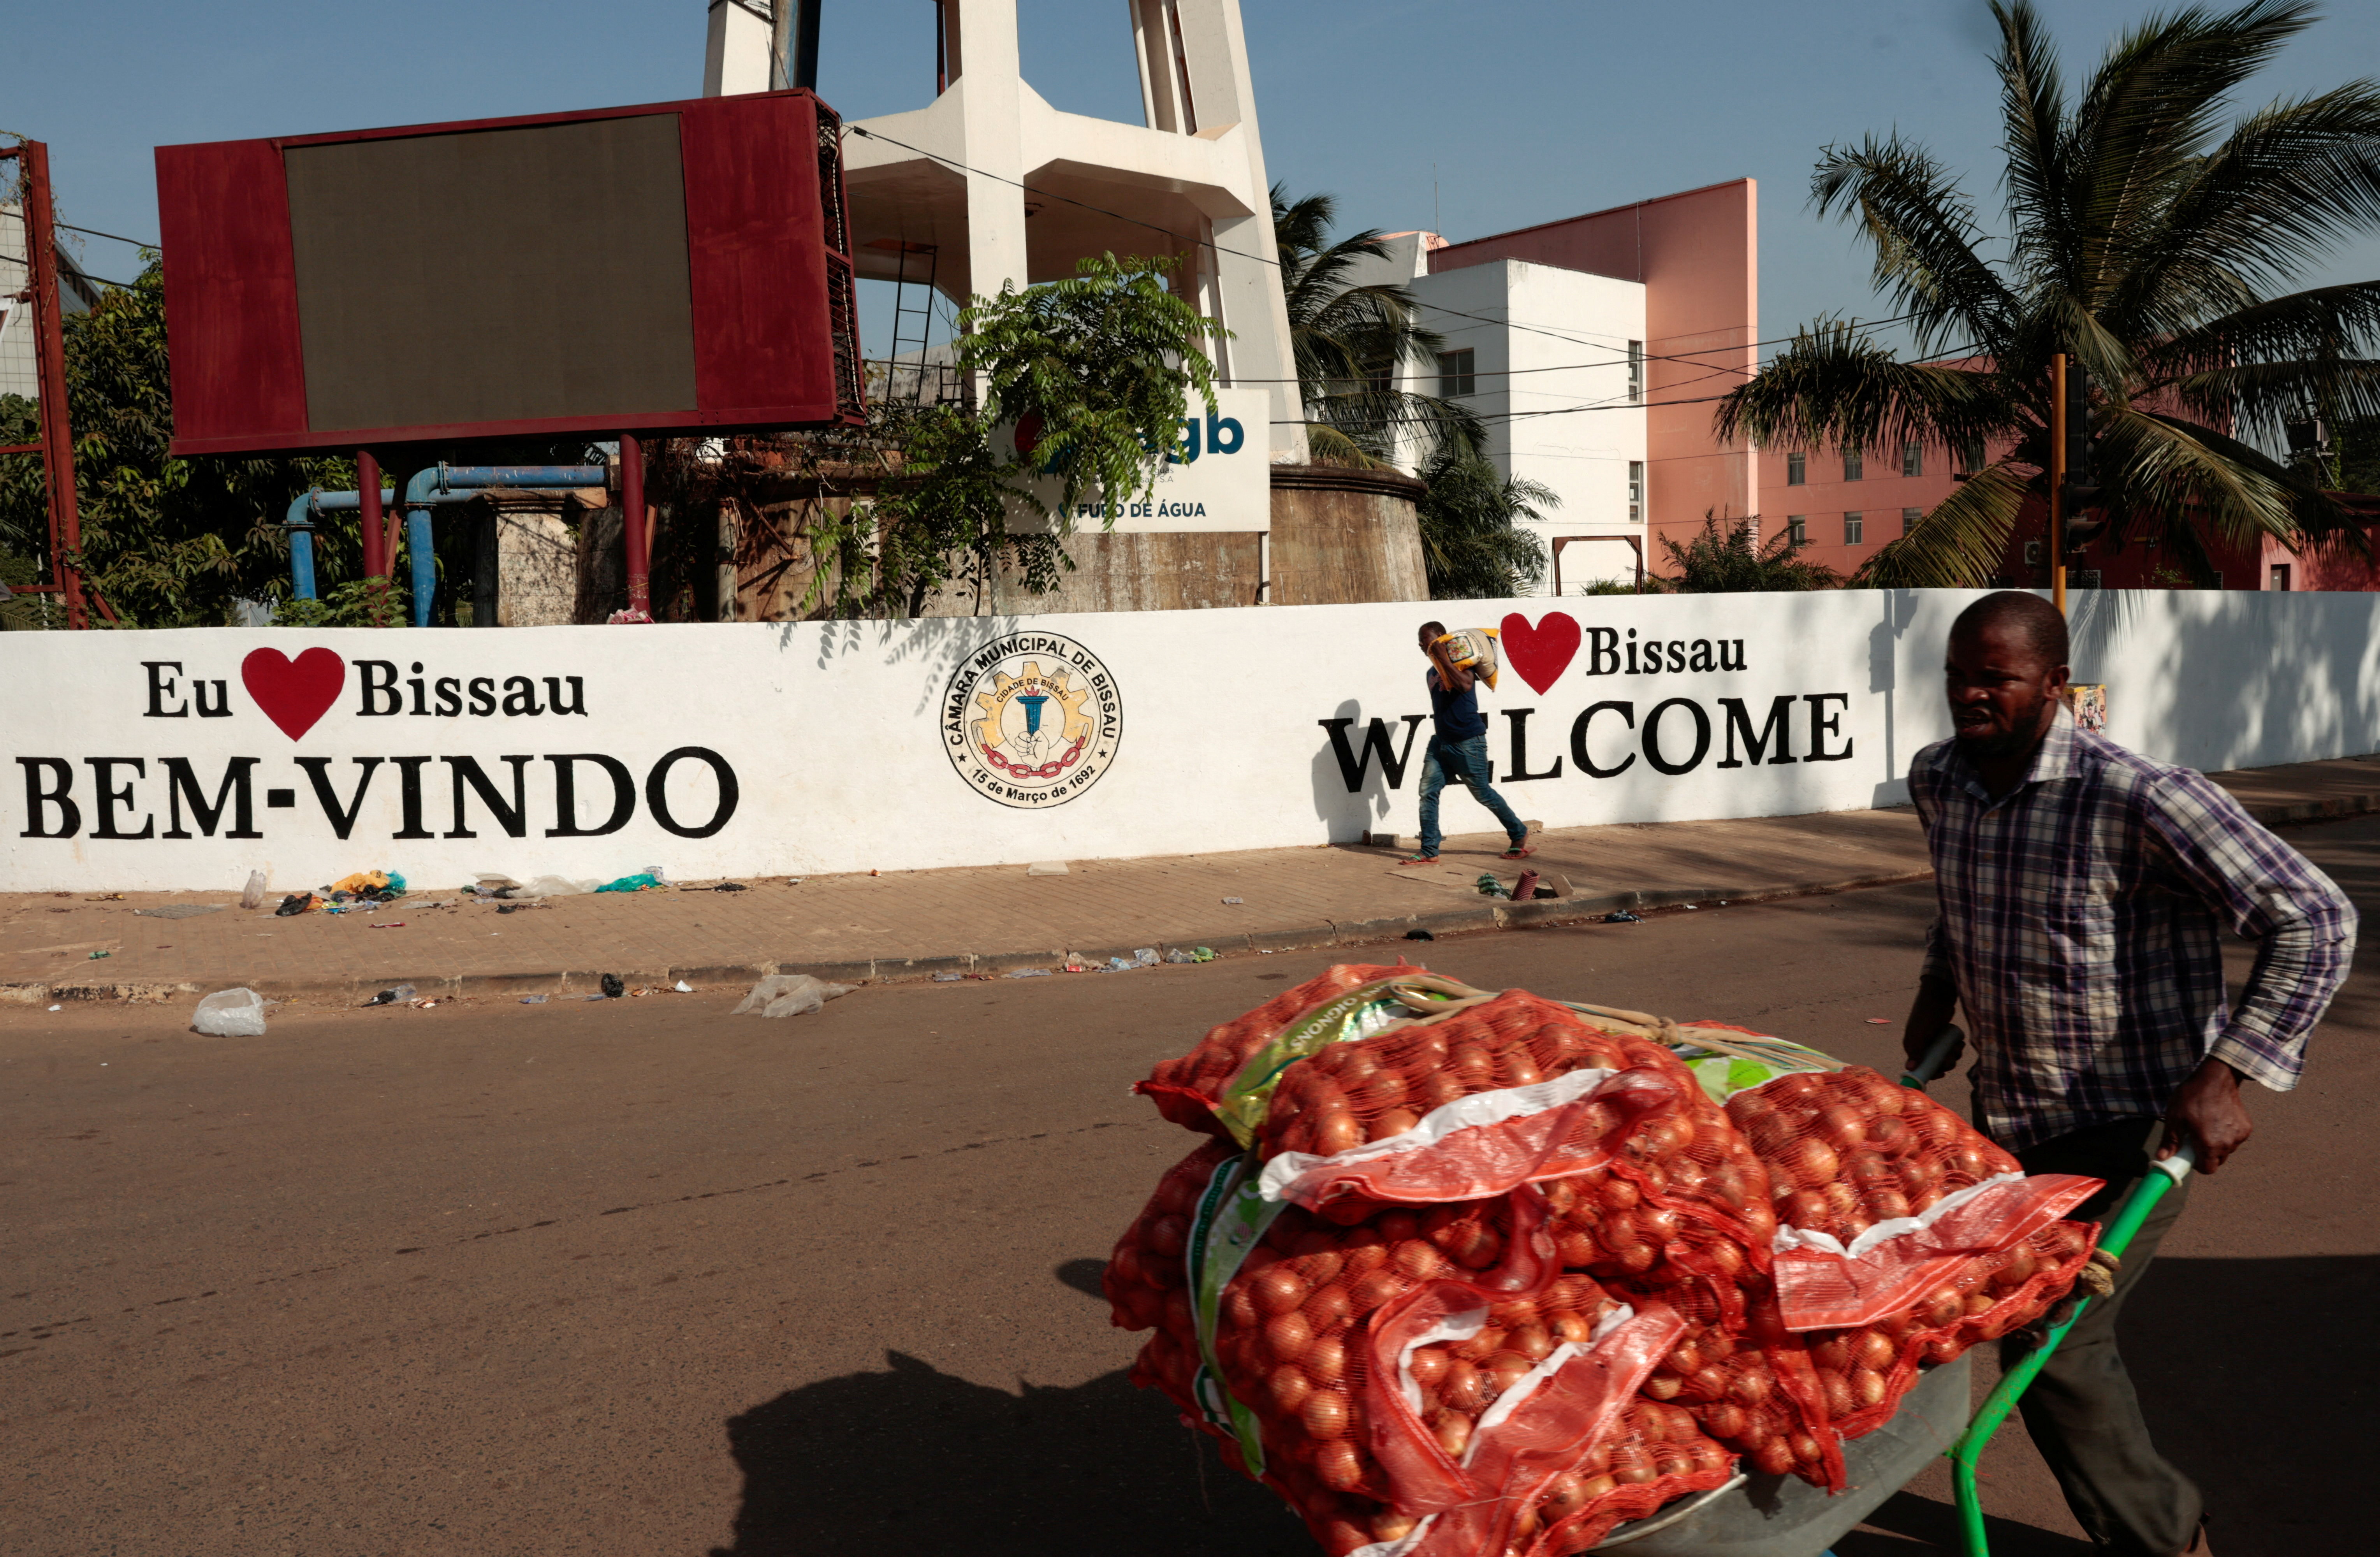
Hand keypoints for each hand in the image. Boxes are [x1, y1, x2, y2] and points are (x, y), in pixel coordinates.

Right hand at [1901, 976, 1960, 1077]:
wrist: (1939, 997)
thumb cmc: (1926, 1014)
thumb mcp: (1920, 1034)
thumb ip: (1915, 1051)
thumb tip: (1909, 1068)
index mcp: (1912, 1046)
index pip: (1920, 1067)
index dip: (1932, 1072)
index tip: (1942, 1073)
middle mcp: (1922, 1046)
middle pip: (1935, 1064)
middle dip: (1945, 1063)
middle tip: (1952, 1057)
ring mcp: (1933, 1041)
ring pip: (1944, 1057)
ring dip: (1953, 1056)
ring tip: (1958, 1047)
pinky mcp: (1943, 1037)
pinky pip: (1949, 1049)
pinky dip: (1956, 1049)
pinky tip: (1959, 1043)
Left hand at [2162, 1057, 2251, 1173]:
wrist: (2216, 1078)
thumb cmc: (2193, 1096)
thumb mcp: (2175, 1118)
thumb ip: (2171, 1141)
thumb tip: (2163, 1158)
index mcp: (2210, 1144)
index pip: (2207, 1169)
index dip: (2197, 1165)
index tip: (2190, 1153)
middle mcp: (2228, 1144)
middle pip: (2217, 1161)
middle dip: (2206, 1154)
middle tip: (2196, 1138)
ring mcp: (2239, 1136)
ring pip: (2227, 1150)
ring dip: (2217, 1145)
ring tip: (2207, 1126)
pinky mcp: (2247, 1128)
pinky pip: (2235, 1139)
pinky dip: (2227, 1135)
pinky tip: (2218, 1121)